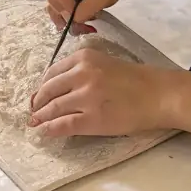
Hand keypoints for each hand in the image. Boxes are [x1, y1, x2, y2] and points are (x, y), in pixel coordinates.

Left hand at [30, 48, 170, 137]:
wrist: (157, 94)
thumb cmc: (134, 80)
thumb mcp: (104, 63)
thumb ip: (82, 71)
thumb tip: (57, 88)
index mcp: (84, 57)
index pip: (52, 73)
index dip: (41, 87)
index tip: (37, 96)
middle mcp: (82, 74)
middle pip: (48, 90)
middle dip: (37, 103)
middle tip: (33, 112)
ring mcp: (86, 97)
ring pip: (53, 108)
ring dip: (40, 117)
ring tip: (35, 123)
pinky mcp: (92, 118)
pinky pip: (63, 125)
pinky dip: (50, 129)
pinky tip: (44, 133)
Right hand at [39, 0, 129, 31]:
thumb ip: (93, 3)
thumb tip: (75, 18)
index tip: (73, 8)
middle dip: (64, 9)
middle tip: (82, 21)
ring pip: (52, 2)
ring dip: (65, 17)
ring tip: (83, 26)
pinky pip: (55, 8)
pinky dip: (64, 20)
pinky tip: (77, 26)